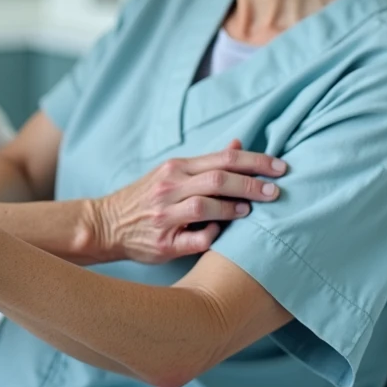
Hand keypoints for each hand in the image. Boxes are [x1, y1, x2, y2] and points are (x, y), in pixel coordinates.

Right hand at [94, 140, 285, 264]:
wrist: (105, 224)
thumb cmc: (146, 198)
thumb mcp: (173, 172)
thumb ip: (207, 163)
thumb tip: (239, 143)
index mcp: (176, 168)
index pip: (223, 159)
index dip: (255, 162)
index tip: (281, 168)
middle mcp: (169, 188)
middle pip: (218, 180)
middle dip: (252, 184)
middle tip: (276, 191)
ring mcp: (165, 215)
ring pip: (206, 207)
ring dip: (234, 209)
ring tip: (250, 211)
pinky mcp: (164, 243)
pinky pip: (196, 239)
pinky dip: (214, 236)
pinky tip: (221, 234)